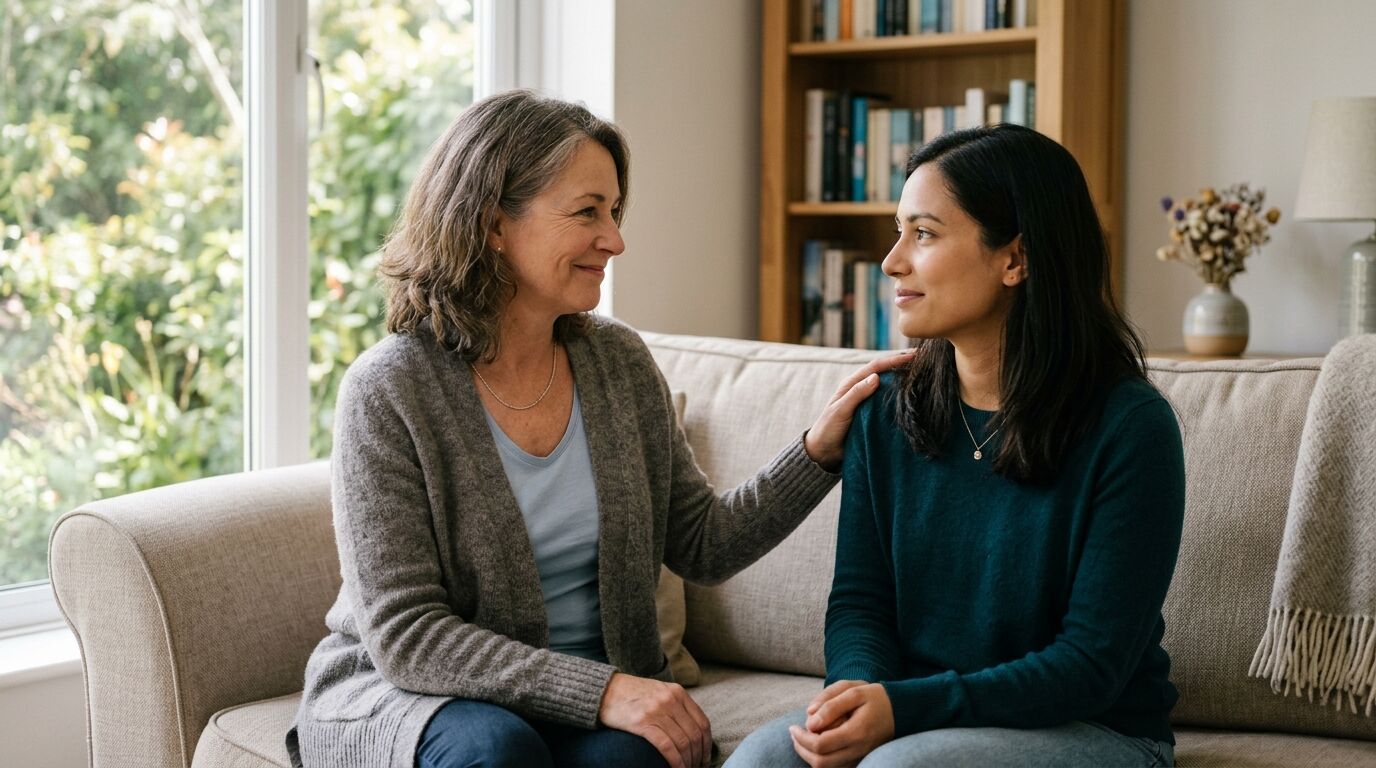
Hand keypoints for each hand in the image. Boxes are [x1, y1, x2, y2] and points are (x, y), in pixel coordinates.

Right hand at [598, 672, 712, 767]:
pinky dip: (674, 761)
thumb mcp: (659, 691)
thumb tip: (692, 731)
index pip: (702, 722)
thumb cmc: (631, 694)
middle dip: (698, 756)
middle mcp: (670, 700)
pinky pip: (666, 747)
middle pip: (694, 735)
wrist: (604, 690)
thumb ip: (676, 705)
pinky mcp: (643, 723)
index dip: (707, 744)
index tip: (705, 757)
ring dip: (687, 761)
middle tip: (696, 767)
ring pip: (683, 743)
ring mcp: (657, 711)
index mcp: (677, 692)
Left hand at [788, 682, 893, 767]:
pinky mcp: (860, 761)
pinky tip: (817, 744)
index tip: (793, 726)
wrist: (901, 711)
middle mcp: (859, 750)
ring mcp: (860, 758)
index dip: (801, 738)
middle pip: (820, 762)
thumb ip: (831, 704)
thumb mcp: (854, 691)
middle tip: (793, 733)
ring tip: (802, 738)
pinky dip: (821, 759)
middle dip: (801, 749)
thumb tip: (809, 721)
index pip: (820, 745)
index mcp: (857, 732)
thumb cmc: (875, 698)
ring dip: (809, 756)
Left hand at [804, 351, 914, 471]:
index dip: (894, 360)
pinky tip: (913, 398)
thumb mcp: (840, 410)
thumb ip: (856, 394)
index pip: (876, 367)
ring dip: (903, 380)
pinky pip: (888, 402)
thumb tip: (876, 377)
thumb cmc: (828, 429)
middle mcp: (860, 389)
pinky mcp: (872, 414)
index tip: (914, 356)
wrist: (823, 451)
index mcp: (851, 384)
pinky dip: (899, 397)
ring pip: (888, 386)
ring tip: (924, 376)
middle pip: (885, 373)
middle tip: (925, 362)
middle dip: (902, 365)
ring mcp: (867, 402)